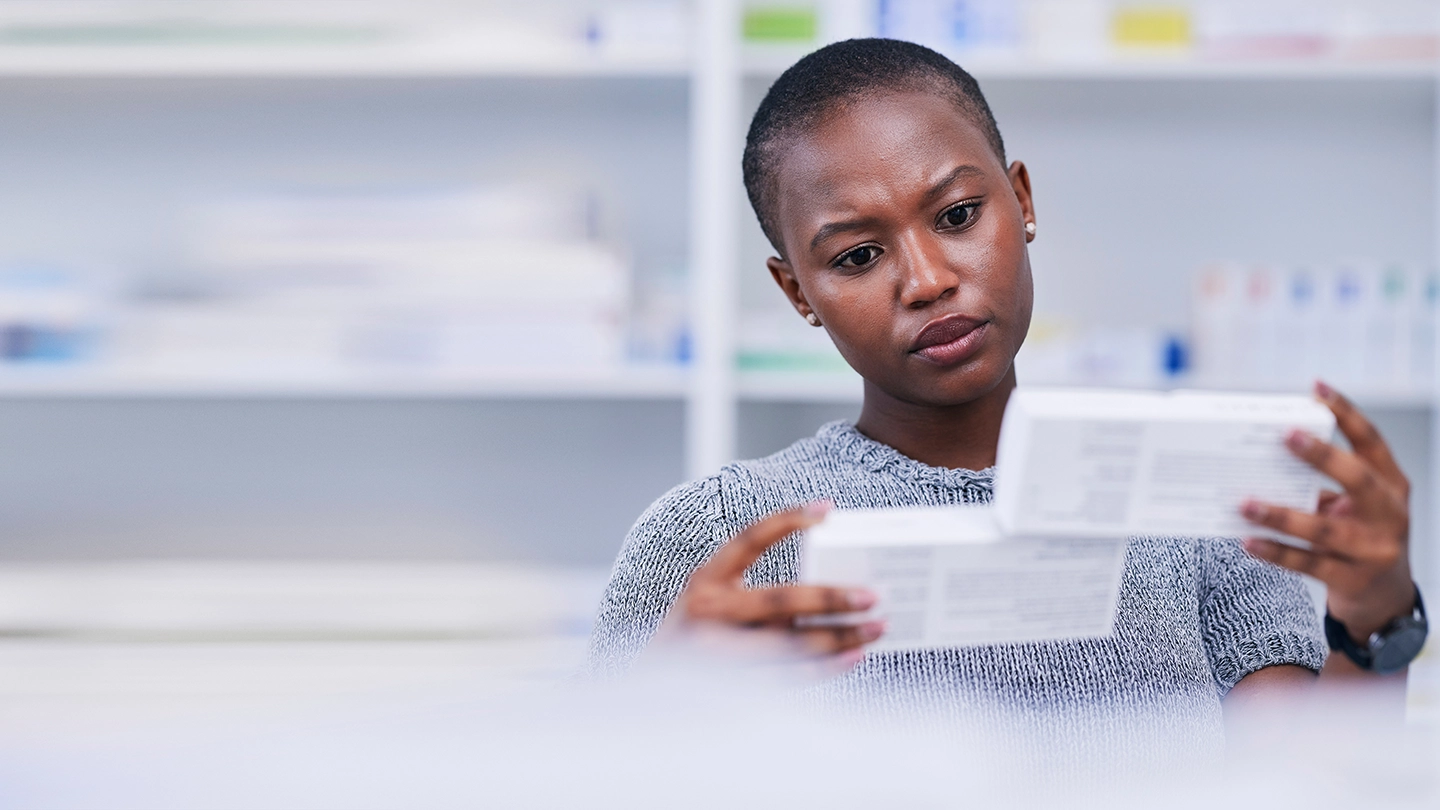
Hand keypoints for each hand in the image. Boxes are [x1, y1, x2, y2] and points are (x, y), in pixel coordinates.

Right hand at [652, 501, 882, 674]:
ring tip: (876, 629)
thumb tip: (827, 584)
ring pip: (791, 645)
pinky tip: (853, 658)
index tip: (828, 509)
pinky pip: (789, 678)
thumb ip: (751, 590)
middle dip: (830, 598)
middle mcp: (708, 613)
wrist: (648, 691)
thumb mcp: (708, 600)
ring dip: (839, 637)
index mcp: (705, 579)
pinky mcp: (731, 687)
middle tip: (873, 595)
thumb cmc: (695, 636)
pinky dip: (825, 669)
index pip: (749, 539)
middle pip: (779, 601)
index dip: (788, 521)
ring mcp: (717, 654)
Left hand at [1240, 381, 1415, 641]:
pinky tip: (1248, 540)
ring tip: (1243, 502)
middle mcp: (1389, 513)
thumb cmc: (1360, 536)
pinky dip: (1275, 551)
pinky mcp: (1352, 580)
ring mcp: (1374, 550)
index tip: (1317, 389)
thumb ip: (1323, 485)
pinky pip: (1307, 564)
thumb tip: (1261, 462)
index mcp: (1390, 485)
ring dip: (1281, 515)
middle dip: (1322, 456)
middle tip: (1285, 436)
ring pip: (1325, 530)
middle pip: (1358, 479)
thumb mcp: (1356, 506)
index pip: (1372, 442)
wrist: (1387, 598)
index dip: (1346, 413)